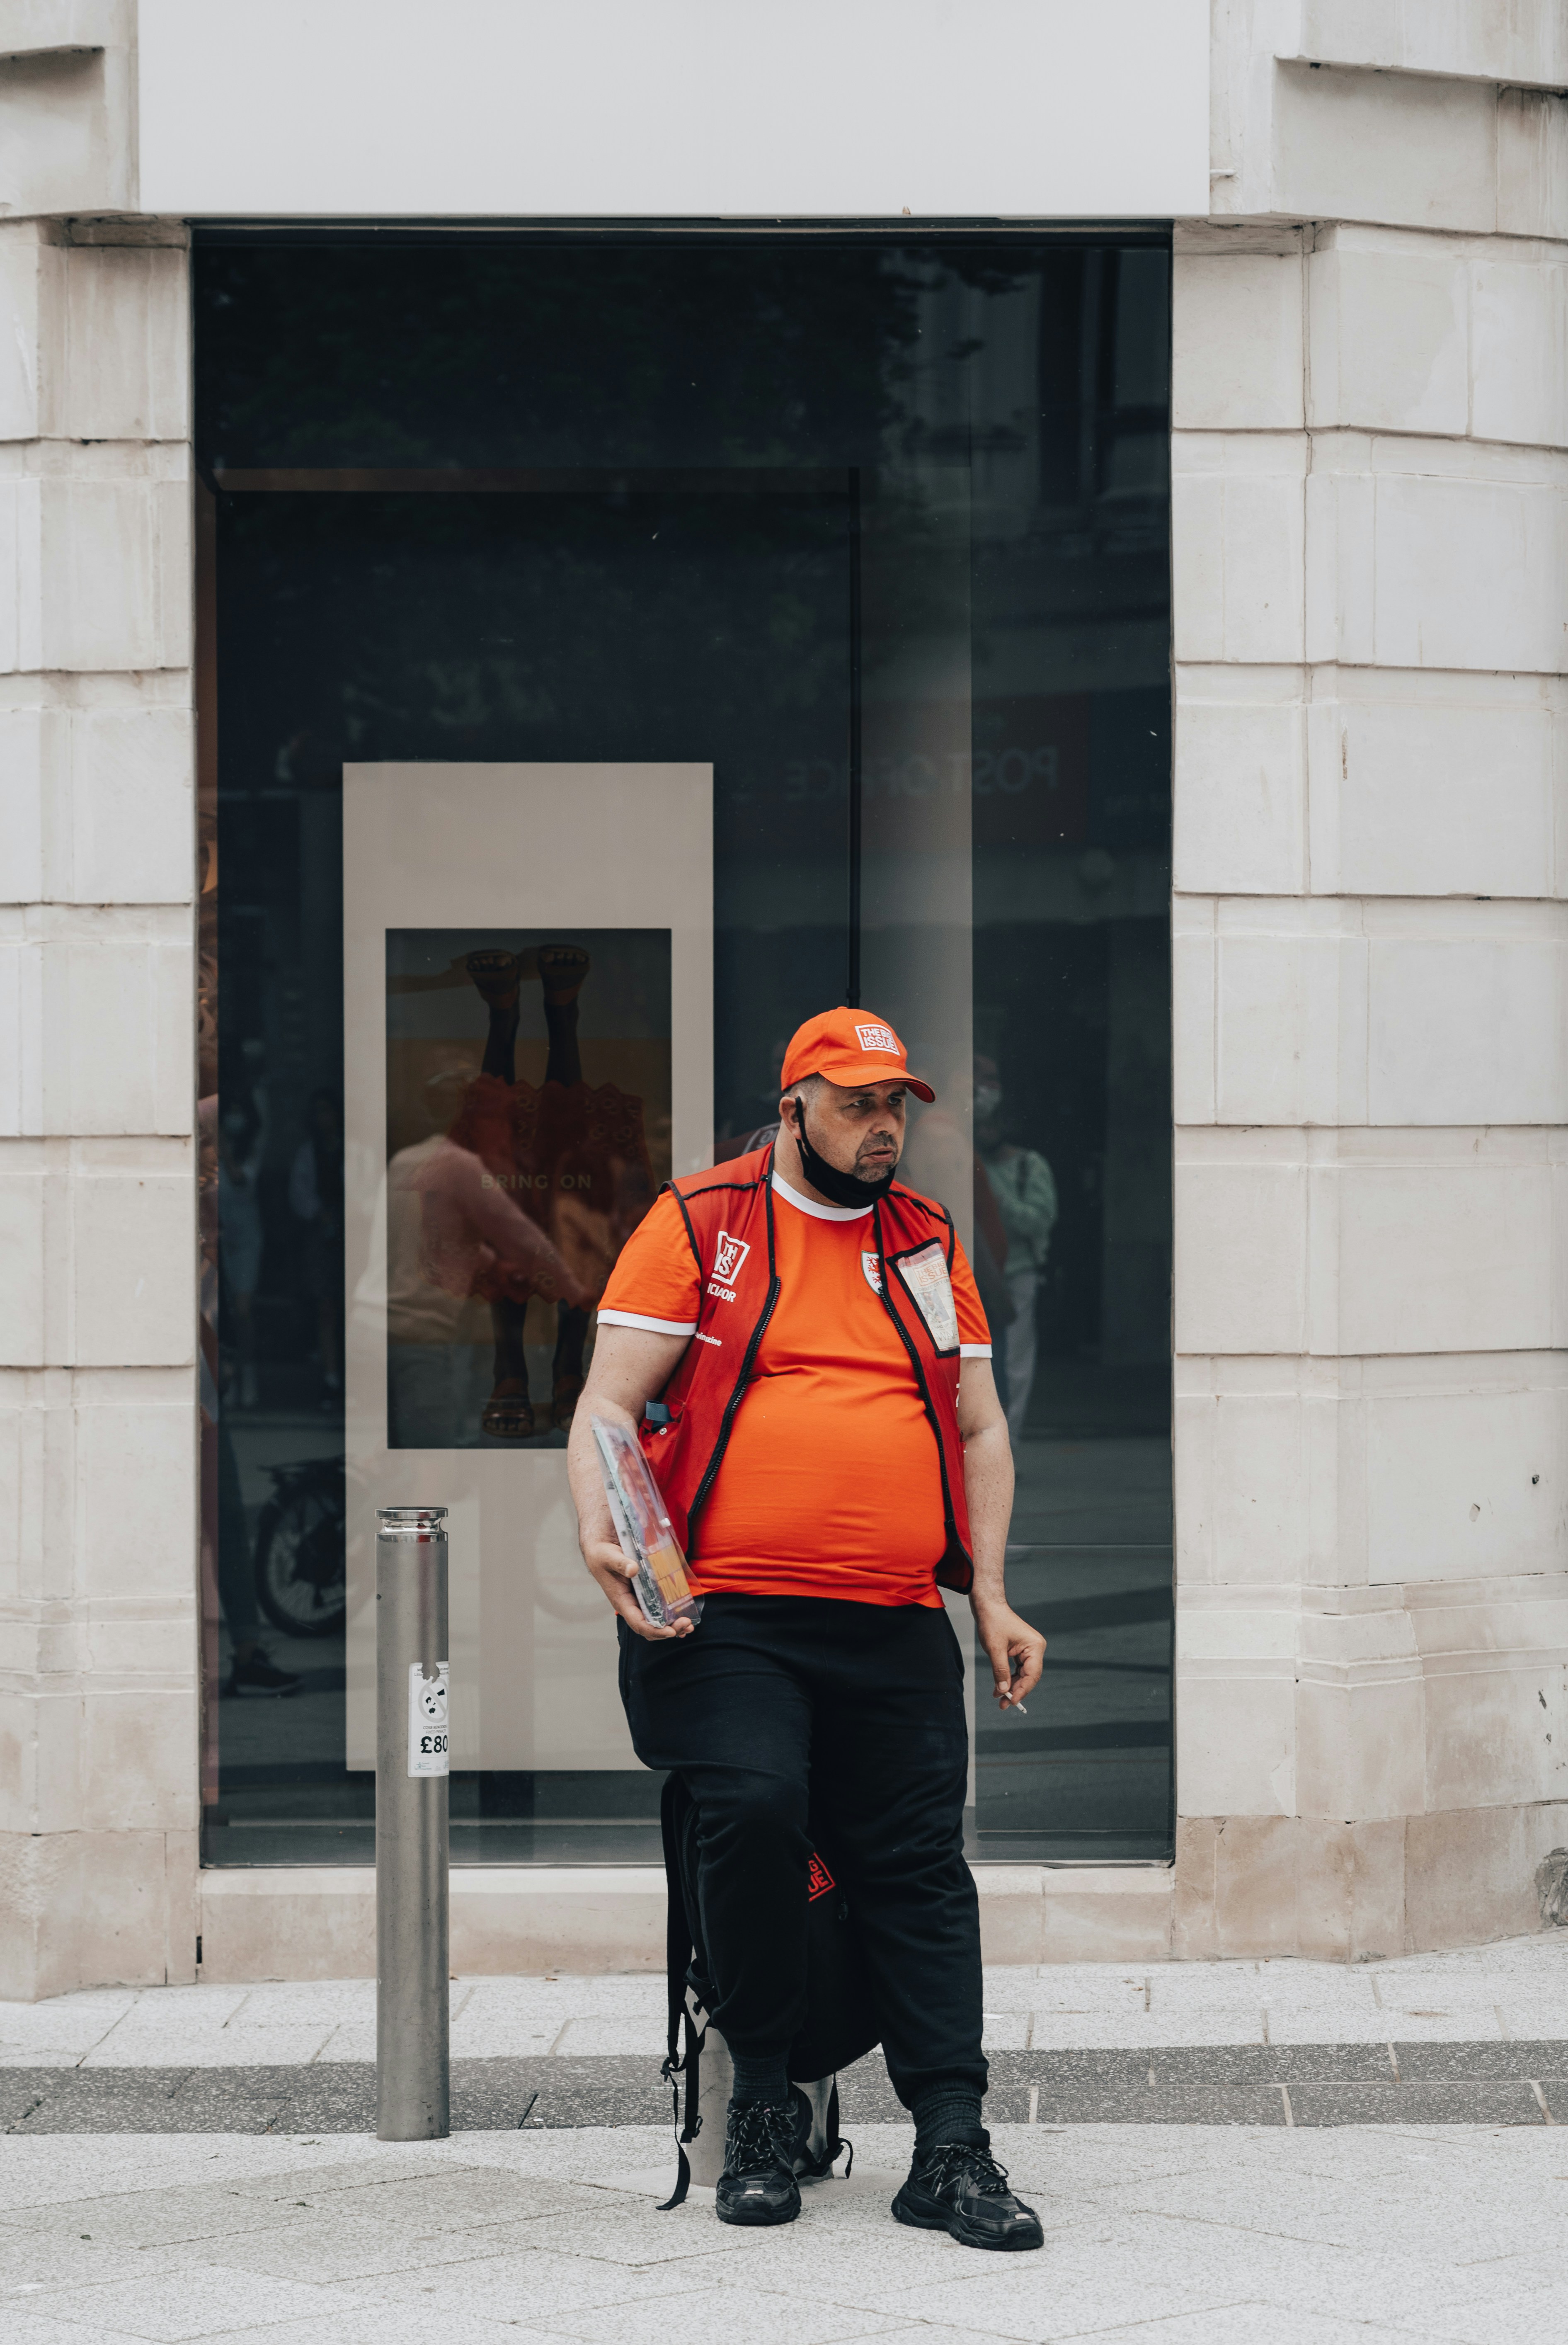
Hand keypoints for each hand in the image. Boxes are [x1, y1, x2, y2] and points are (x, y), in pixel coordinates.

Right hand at [579, 1536, 693, 1640]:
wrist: (602, 1548)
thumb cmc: (602, 1555)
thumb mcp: (609, 1557)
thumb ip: (621, 1563)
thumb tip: (633, 1569)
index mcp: (621, 1601)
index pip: (638, 1623)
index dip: (654, 1630)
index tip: (670, 1631)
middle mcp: (631, 1605)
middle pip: (650, 1627)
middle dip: (669, 1630)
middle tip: (686, 1624)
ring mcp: (640, 1600)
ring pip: (657, 1620)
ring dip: (673, 1625)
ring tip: (689, 1625)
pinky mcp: (647, 1592)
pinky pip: (660, 1607)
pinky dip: (672, 1613)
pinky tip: (684, 1614)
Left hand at [973, 1599, 1044, 1711]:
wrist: (988, 1606)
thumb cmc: (993, 1621)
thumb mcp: (995, 1649)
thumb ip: (1000, 1671)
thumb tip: (1003, 1691)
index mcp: (1035, 1646)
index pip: (1032, 1674)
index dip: (1022, 1690)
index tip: (1011, 1702)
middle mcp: (1035, 1648)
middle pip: (1029, 1677)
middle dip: (1015, 1691)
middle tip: (1003, 1705)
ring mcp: (1028, 1650)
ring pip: (1022, 1675)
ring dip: (1011, 1686)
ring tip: (999, 1699)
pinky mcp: (1021, 1651)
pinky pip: (1017, 1669)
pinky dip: (1008, 1678)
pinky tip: (999, 1688)